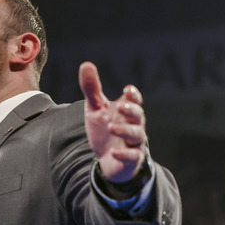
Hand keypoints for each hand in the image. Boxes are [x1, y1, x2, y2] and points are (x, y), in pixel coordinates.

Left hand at [79, 61, 145, 182]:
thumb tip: (86, 64)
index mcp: (126, 111)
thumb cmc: (104, 130)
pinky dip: (124, 154)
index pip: (134, 100)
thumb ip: (92, 89)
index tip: (128, 90)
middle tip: (121, 106)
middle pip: (138, 115)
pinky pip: (133, 156)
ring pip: (136, 135)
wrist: (107, 160)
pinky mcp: (131, 159)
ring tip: (111, 127)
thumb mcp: (95, 108)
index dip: (133, 95)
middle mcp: (133, 125)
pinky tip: (113, 152)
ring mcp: (133, 143)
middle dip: (132, 110)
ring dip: (125, 130)